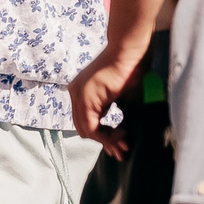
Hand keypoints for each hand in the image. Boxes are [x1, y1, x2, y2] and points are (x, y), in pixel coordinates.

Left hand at [67, 43, 138, 157]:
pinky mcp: (86, 100)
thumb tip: (116, 130)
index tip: (117, 143)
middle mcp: (75, 94)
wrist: (128, 52)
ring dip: (107, 141)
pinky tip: (122, 134)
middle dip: (104, 142)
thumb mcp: (115, 94)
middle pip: (83, 129)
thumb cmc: (129, 69)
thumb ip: (109, 108)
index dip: (101, 135)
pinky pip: (92, 127)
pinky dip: (107, 136)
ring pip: (87, 131)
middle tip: (121, 151)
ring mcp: (78, 96)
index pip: (85, 120)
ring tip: (123, 145)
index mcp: (80, 92)